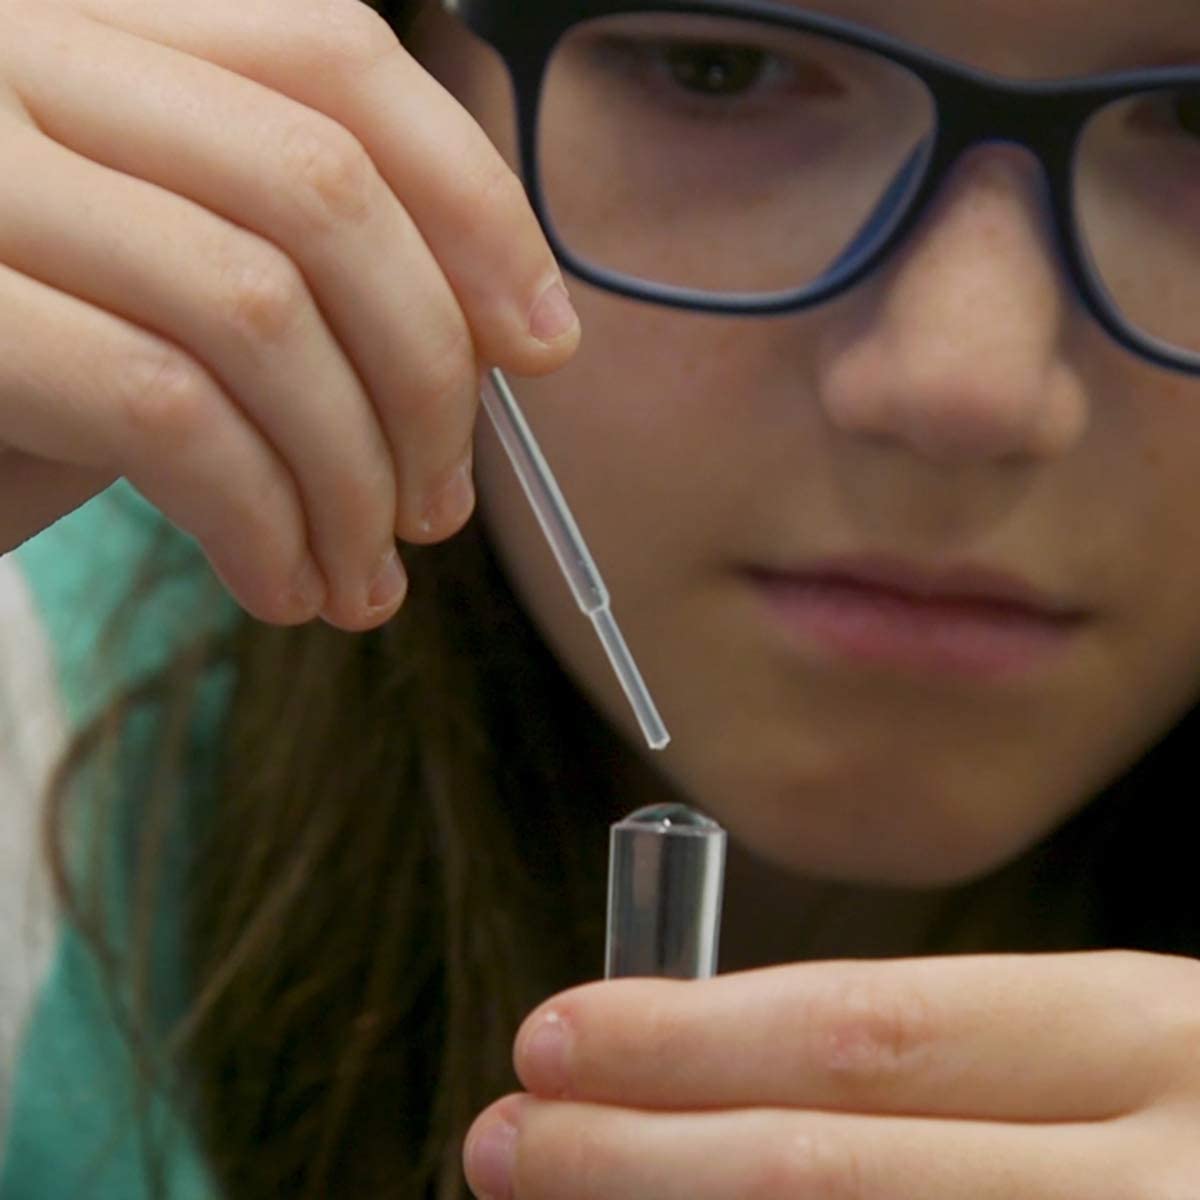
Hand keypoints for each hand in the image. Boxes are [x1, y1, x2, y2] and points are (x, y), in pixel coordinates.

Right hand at [0, 0, 577, 628]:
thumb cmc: (39, 372)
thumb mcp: (180, 291)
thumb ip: (311, 273)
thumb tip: (516, 336)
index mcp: (102, 25)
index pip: (336, 58)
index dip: (474, 204)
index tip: (544, 344)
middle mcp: (20, 51)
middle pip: (322, 190)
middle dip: (427, 376)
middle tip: (442, 507)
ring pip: (258, 310)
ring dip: (351, 478)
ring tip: (365, 578)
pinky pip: (168, 413)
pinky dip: (260, 522)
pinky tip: (280, 586)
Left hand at [465, 951, 1199, 1197]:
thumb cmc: (1192, 1120)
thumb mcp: (1114, 1051)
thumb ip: (940, 1068)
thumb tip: (703, 1066)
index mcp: (1141, 1039)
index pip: (867, 1030)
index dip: (689, 1041)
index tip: (554, 1037)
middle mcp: (1148, 1186)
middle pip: (829, 1173)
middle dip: (638, 1159)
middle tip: (503, 1138)